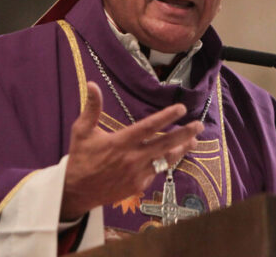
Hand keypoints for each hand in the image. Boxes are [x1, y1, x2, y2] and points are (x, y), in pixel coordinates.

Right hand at [60, 81, 202, 220]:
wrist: (77, 192)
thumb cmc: (80, 158)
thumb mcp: (82, 131)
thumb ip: (91, 107)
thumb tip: (92, 84)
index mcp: (121, 142)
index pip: (149, 127)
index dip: (167, 117)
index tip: (181, 108)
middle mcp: (133, 158)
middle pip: (165, 144)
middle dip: (185, 134)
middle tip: (199, 125)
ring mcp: (138, 173)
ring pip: (165, 160)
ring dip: (181, 150)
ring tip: (193, 141)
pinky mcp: (139, 185)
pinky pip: (156, 172)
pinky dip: (164, 163)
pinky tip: (170, 156)